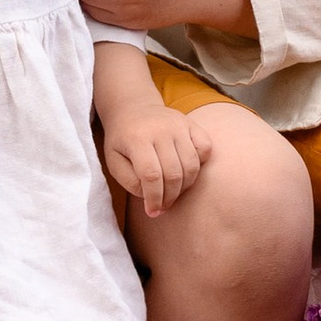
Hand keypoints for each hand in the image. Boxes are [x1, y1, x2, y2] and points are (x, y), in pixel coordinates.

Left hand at [100, 99, 208, 217]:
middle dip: (169, 197)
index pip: (151, 175)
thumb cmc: (122, 140)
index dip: (154, 199)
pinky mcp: (191, 123)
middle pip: (173, 173)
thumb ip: (130, 181)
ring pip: (192, 165)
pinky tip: (185, 171)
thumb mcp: (114, 161)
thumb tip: (152, 196)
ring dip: (184, 187)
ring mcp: (179, 124)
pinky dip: (200, 165)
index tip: (152, 212)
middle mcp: (160, 129)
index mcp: (137, 138)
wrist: (133, 107)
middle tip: (163, 206)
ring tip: (172, 192)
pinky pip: (205, 149)